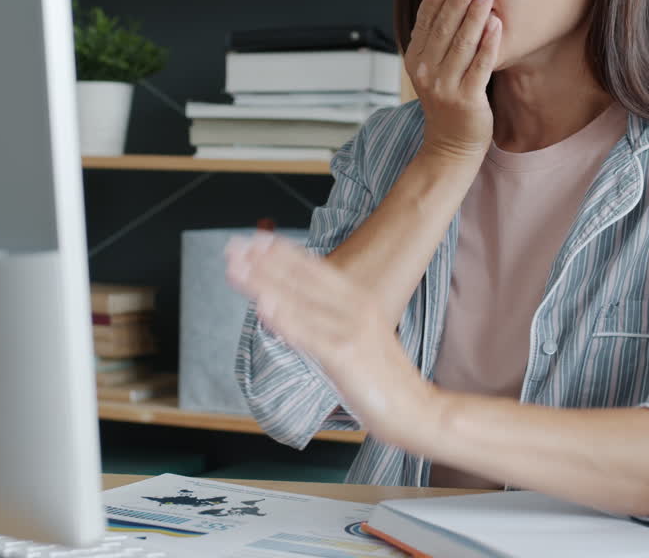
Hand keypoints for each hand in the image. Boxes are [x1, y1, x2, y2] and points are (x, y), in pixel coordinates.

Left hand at [225, 232, 438, 447]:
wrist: (414, 408)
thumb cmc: (382, 377)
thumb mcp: (358, 335)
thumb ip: (327, 319)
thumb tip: (290, 307)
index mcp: (358, 299)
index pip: (312, 269)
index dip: (281, 252)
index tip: (255, 239)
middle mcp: (355, 307)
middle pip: (300, 279)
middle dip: (263, 261)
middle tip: (233, 247)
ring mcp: (349, 329)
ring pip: (297, 301)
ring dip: (262, 283)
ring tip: (235, 269)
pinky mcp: (344, 355)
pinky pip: (307, 334)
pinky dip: (283, 318)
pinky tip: (262, 307)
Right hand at [404, 0, 502, 162]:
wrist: (450, 146)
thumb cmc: (447, 103)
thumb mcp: (432, 70)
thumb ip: (437, 41)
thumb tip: (449, 2)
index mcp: (415, 61)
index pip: (425, 24)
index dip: (436, 0)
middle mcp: (426, 73)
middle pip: (444, 30)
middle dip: (458, 1)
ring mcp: (445, 87)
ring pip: (462, 44)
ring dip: (475, 15)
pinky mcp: (467, 99)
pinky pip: (480, 66)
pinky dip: (488, 43)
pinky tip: (496, 24)